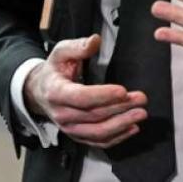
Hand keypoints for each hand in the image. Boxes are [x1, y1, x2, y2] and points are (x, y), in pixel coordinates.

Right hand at [24, 35, 146, 148]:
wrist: (41, 92)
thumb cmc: (54, 71)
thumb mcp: (61, 52)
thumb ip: (78, 46)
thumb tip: (95, 40)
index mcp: (56, 92)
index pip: (81, 97)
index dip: (102, 95)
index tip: (123, 90)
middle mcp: (61, 114)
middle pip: (94, 115)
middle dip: (120, 107)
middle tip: (141, 99)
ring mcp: (69, 128)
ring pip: (97, 132)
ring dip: (122, 124)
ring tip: (140, 113)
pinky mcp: (77, 136)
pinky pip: (98, 141)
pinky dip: (116, 138)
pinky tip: (131, 128)